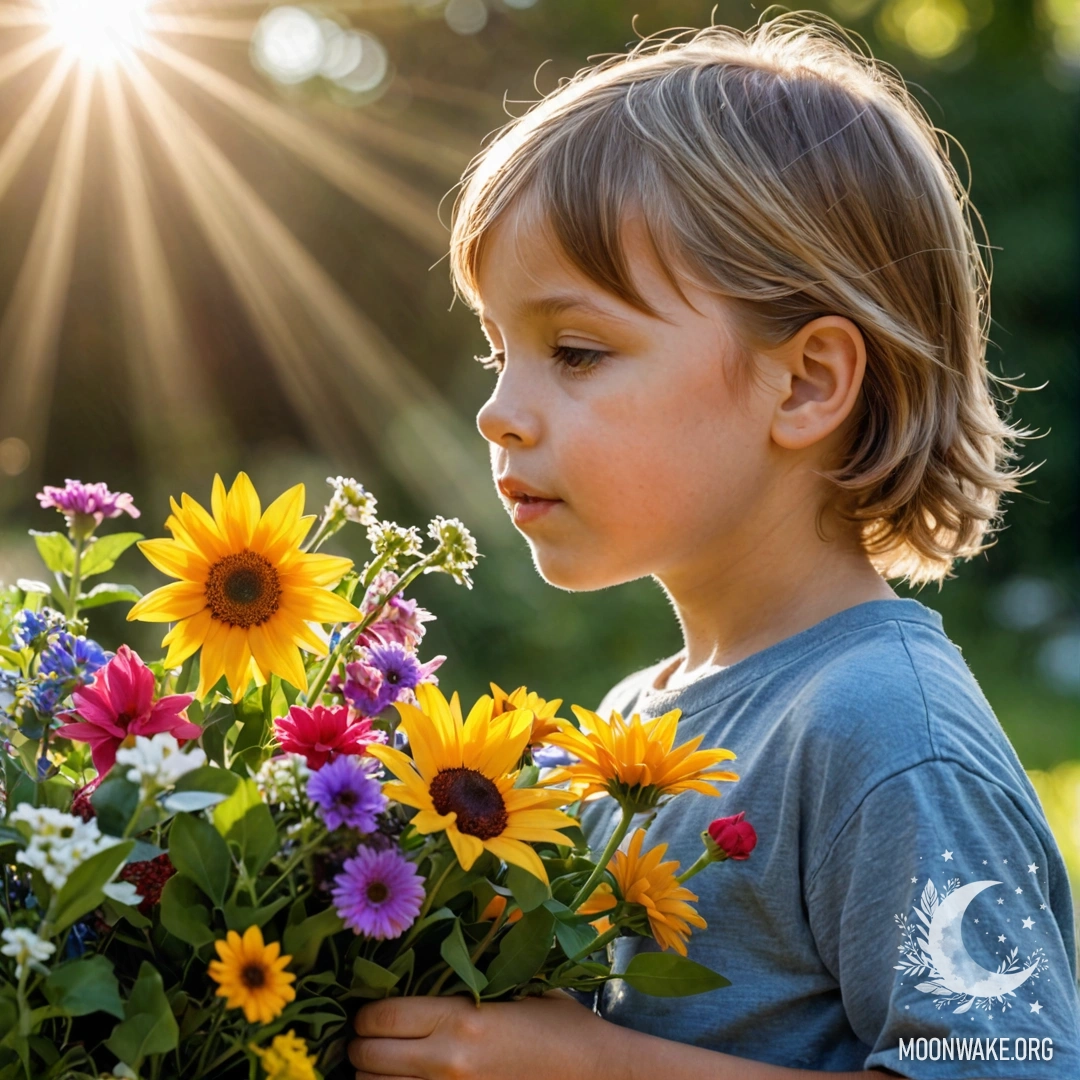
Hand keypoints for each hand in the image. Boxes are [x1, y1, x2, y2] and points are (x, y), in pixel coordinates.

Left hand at [348, 990, 615, 1079]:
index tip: (368, 1009)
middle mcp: (447, 1062)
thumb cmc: (561, 1027)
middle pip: (367, 1058)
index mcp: (461, 1019)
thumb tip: (433, 945)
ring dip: (372, 1076)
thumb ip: (472, 973)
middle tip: (367, 1037)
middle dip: (360, 1046)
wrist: (597, 1076)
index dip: (366, 1013)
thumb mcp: (518, 987)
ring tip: (382, 1062)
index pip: (382, 1016)